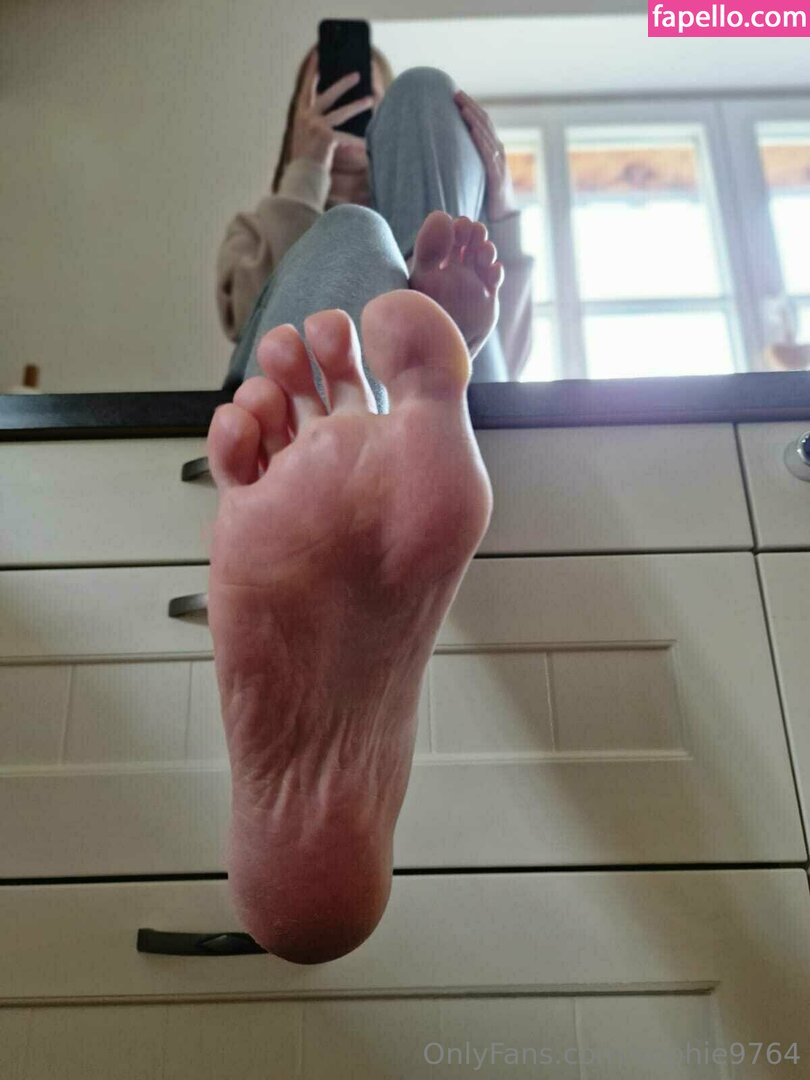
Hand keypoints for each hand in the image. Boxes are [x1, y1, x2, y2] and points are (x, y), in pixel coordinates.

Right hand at [289, 51, 372, 171]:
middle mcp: (306, 117)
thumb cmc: (306, 160)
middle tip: (357, 75)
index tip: (317, 55)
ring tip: (371, 100)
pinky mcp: (325, 136)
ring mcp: (315, 126)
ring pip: (341, 112)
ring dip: (358, 105)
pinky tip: (368, 143)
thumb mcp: (306, 137)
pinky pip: (347, 137)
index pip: (306, 87)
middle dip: (343, 83)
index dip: (311, 70)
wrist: (302, 177)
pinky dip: (357, 141)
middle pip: (327, 94)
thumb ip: (315, 124)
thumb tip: (331, 115)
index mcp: (300, 115)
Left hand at [454, 90, 516, 222]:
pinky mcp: (497, 175)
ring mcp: (499, 162)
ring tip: (462, 107)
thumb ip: (466, 161)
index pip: (482, 122)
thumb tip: (444, 153)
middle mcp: (497, 151)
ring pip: (487, 135)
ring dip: (474, 119)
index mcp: (492, 149)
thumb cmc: (487, 195)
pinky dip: (481, 140)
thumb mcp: (475, 173)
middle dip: (470, 106)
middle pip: (484, 122)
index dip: (470, 107)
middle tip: (455, 93)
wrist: (503, 216)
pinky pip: (489, 154)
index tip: (456, 95)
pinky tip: (472, 130)